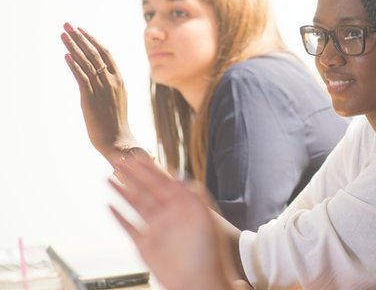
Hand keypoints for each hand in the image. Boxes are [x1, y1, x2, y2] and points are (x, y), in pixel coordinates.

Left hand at [60, 22, 135, 159]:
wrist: (119, 141)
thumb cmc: (117, 125)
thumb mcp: (118, 100)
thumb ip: (111, 87)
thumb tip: (106, 79)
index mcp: (120, 80)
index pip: (106, 54)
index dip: (93, 40)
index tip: (82, 30)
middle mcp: (112, 81)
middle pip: (95, 53)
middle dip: (80, 37)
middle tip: (68, 25)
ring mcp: (102, 89)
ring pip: (87, 62)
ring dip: (73, 46)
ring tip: (63, 34)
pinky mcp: (90, 98)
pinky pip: (82, 77)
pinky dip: (74, 65)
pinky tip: (66, 55)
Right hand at [109, 156, 246, 289]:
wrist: (200, 282)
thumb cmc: (208, 253)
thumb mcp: (204, 218)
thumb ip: (193, 195)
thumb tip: (181, 176)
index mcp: (183, 206)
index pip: (163, 181)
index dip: (149, 168)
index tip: (136, 155)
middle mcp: (169, 216)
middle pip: (146, 189)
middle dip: (132, 174)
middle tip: (117, 160)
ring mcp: (156, 230)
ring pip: (135, 205)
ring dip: (122, 191)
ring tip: (108, 177)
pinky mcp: (145, 246)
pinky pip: (129, 227)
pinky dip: (118, 216)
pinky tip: (109, 205)